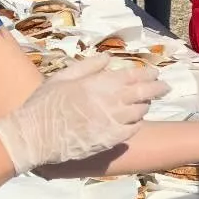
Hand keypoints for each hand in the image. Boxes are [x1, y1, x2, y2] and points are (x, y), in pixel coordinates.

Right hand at [0, 56, 168, 174]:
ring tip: (146, 102)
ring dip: (145, 105)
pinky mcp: (109, 140)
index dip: (148, 74)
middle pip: (143, 93)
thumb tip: (108, 58)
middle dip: (158, 88)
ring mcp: (111, 122)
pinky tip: (134, 121)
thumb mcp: (63, 77)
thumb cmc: (44, 104)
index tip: (155, 74)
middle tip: (165, 87)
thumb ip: (88, 66)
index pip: (133, 76)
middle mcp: (110, 102)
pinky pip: (132, 130)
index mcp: (99, 83)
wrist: (33, 136)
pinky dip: (136, 124)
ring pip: (139, 112)